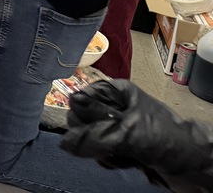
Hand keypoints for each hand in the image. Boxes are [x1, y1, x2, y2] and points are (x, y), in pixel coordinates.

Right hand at [61, 79, 212, 184]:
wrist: (192, 162)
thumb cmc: (163, 138)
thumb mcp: (126, 134)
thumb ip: (92, 136)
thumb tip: (64, 142)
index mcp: (114, 92)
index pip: (79, 100)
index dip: (82, 118)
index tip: (90, 131)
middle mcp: (113, 105)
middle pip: (82, 121)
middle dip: (92, 139)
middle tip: (108, 148)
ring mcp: (117, 125)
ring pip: (89, 139)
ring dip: (102, 153)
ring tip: (121, 157)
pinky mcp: (122, 144)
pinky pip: (101, 151)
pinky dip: (110, 160)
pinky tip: (125, 163)